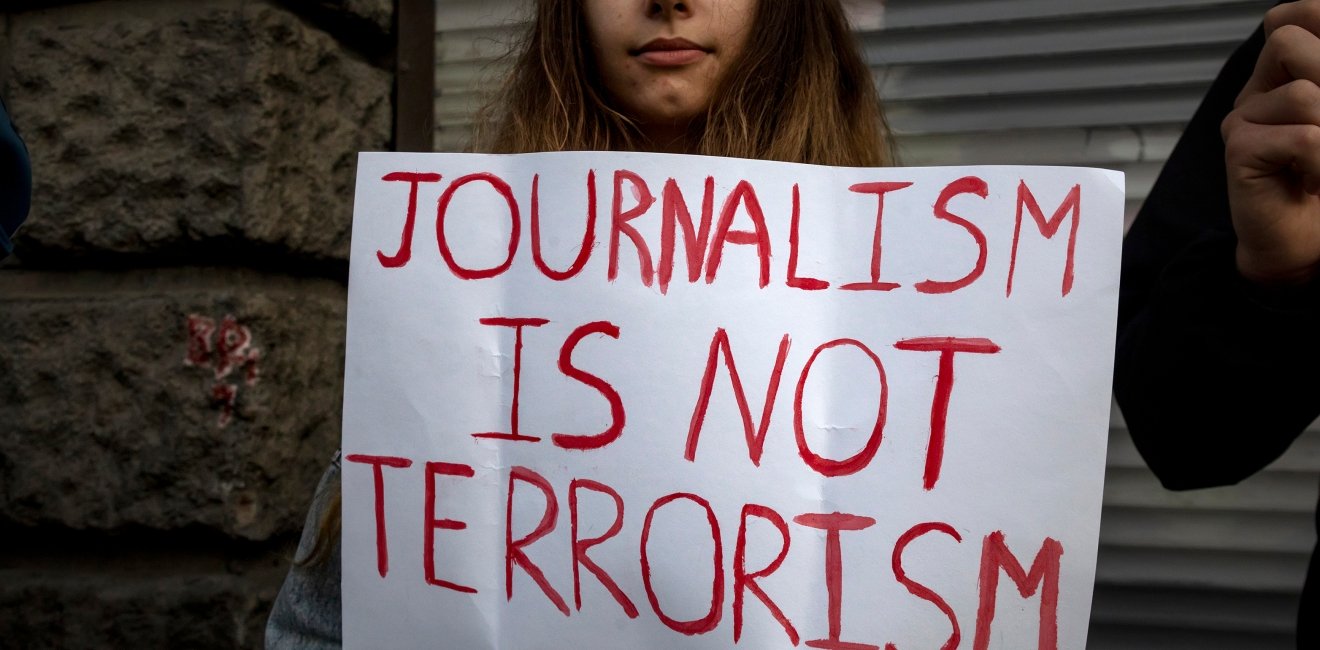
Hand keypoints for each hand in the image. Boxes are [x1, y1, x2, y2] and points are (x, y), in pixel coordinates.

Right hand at [1223, 0, 1319, 284]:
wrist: (1302, 244)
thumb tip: (1314, 86)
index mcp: (1283, 74)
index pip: (1291, 18)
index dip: (1314, 19)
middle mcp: (1258, 90)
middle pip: (1290, 41)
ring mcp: (1242, 119)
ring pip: (1304, 95)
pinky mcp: (1239, 149)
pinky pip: (1303, 137)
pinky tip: (1315, 180)